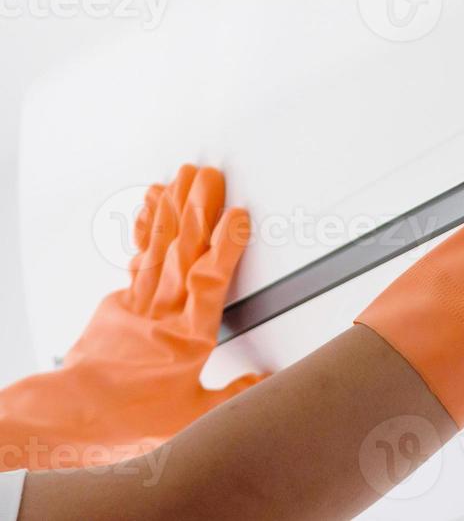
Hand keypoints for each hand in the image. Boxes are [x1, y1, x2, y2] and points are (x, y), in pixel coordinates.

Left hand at [0, 165, 264, 468]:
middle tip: (208, 176)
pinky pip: (137, 259)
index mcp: (189, 336)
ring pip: (159, 247)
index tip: (237, 214)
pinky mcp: (117, 305)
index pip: (209, 278)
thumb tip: (262, 383)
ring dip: (172, 209)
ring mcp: (137, 304)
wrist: (71, 416)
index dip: (224, 244)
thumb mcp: (193, 417)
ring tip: (180, 180)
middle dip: (197, 208)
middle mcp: (163, 312)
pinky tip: (150, 210)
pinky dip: (145, 231)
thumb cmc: (126, 417)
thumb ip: (234, 395)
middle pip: (182, 250)